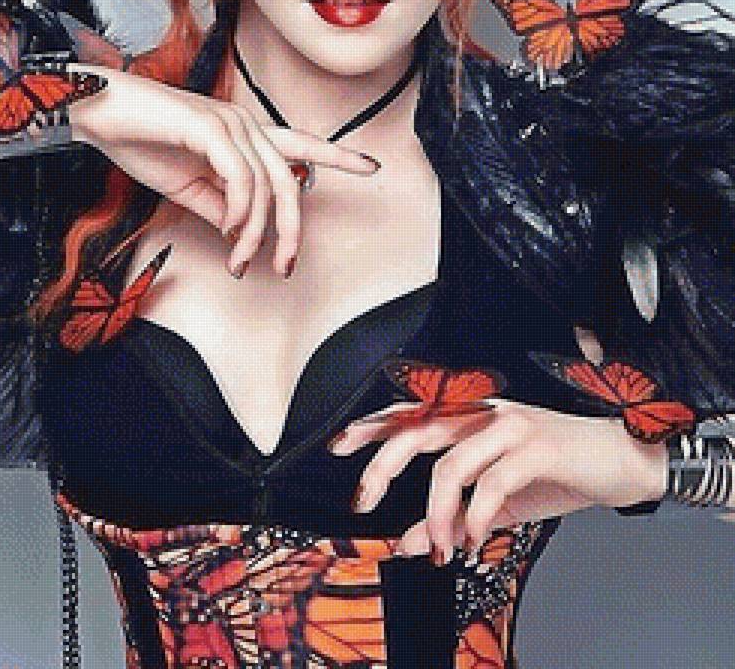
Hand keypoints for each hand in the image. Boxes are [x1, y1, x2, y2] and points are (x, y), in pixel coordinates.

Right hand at [69, 66, 377, 275]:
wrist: (99, 115)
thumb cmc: (140, 143)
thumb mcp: (187, 187)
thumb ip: (220, 207)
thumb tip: (243, 235)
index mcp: (244, 135)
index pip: (301, 144)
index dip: (338, 156)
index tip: (373, 167)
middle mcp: (246, 124)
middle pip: (290, 180)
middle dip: (293, 229)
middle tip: (284, 267)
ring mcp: (230, 123)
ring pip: (267, 187)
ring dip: (256, 233)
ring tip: (241, 260)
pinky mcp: (210, 127)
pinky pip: (241, 177)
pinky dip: (241, 211)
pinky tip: (229, 231)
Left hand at [329, 397, 668, 561]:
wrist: (622, 461)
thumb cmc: (558, 471)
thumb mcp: (495, 500)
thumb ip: (449, 517)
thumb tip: (403, 542)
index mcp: (472, 415)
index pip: (412, 412)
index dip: (372, 426)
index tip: (337, 446)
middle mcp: (485, 411)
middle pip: (417, 429)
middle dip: (382, 464)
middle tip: (362, 500)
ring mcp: (510, 425)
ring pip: (450, 464)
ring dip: (435, 514)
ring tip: (438, 547)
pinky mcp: (537, 446)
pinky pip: (491, 484)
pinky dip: (473, 518)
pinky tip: (472, 540)